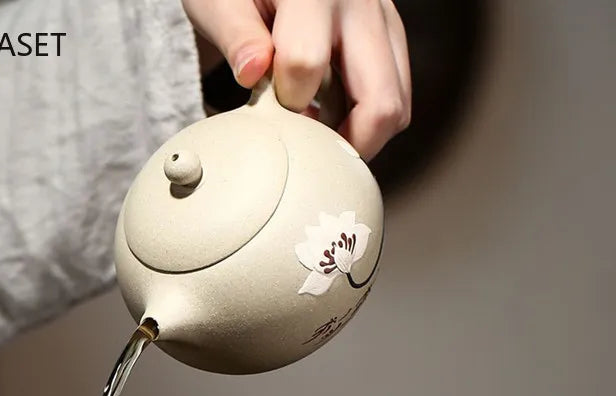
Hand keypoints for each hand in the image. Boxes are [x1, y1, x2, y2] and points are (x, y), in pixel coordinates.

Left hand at [183, 0, 410, 160]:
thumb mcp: (219, 0)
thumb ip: (235, 34)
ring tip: (319, 136)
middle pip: (379, 100)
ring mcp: (383, 18)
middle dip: (346, 145)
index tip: (269, 108)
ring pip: (397, 103)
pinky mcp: (390, 32)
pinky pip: (396, 91)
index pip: (305, 65)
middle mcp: (360, 3)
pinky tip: (330, 117)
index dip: (282, 101)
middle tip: (313, 159)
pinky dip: (367, 117)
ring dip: (361, 135)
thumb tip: (253, 72)